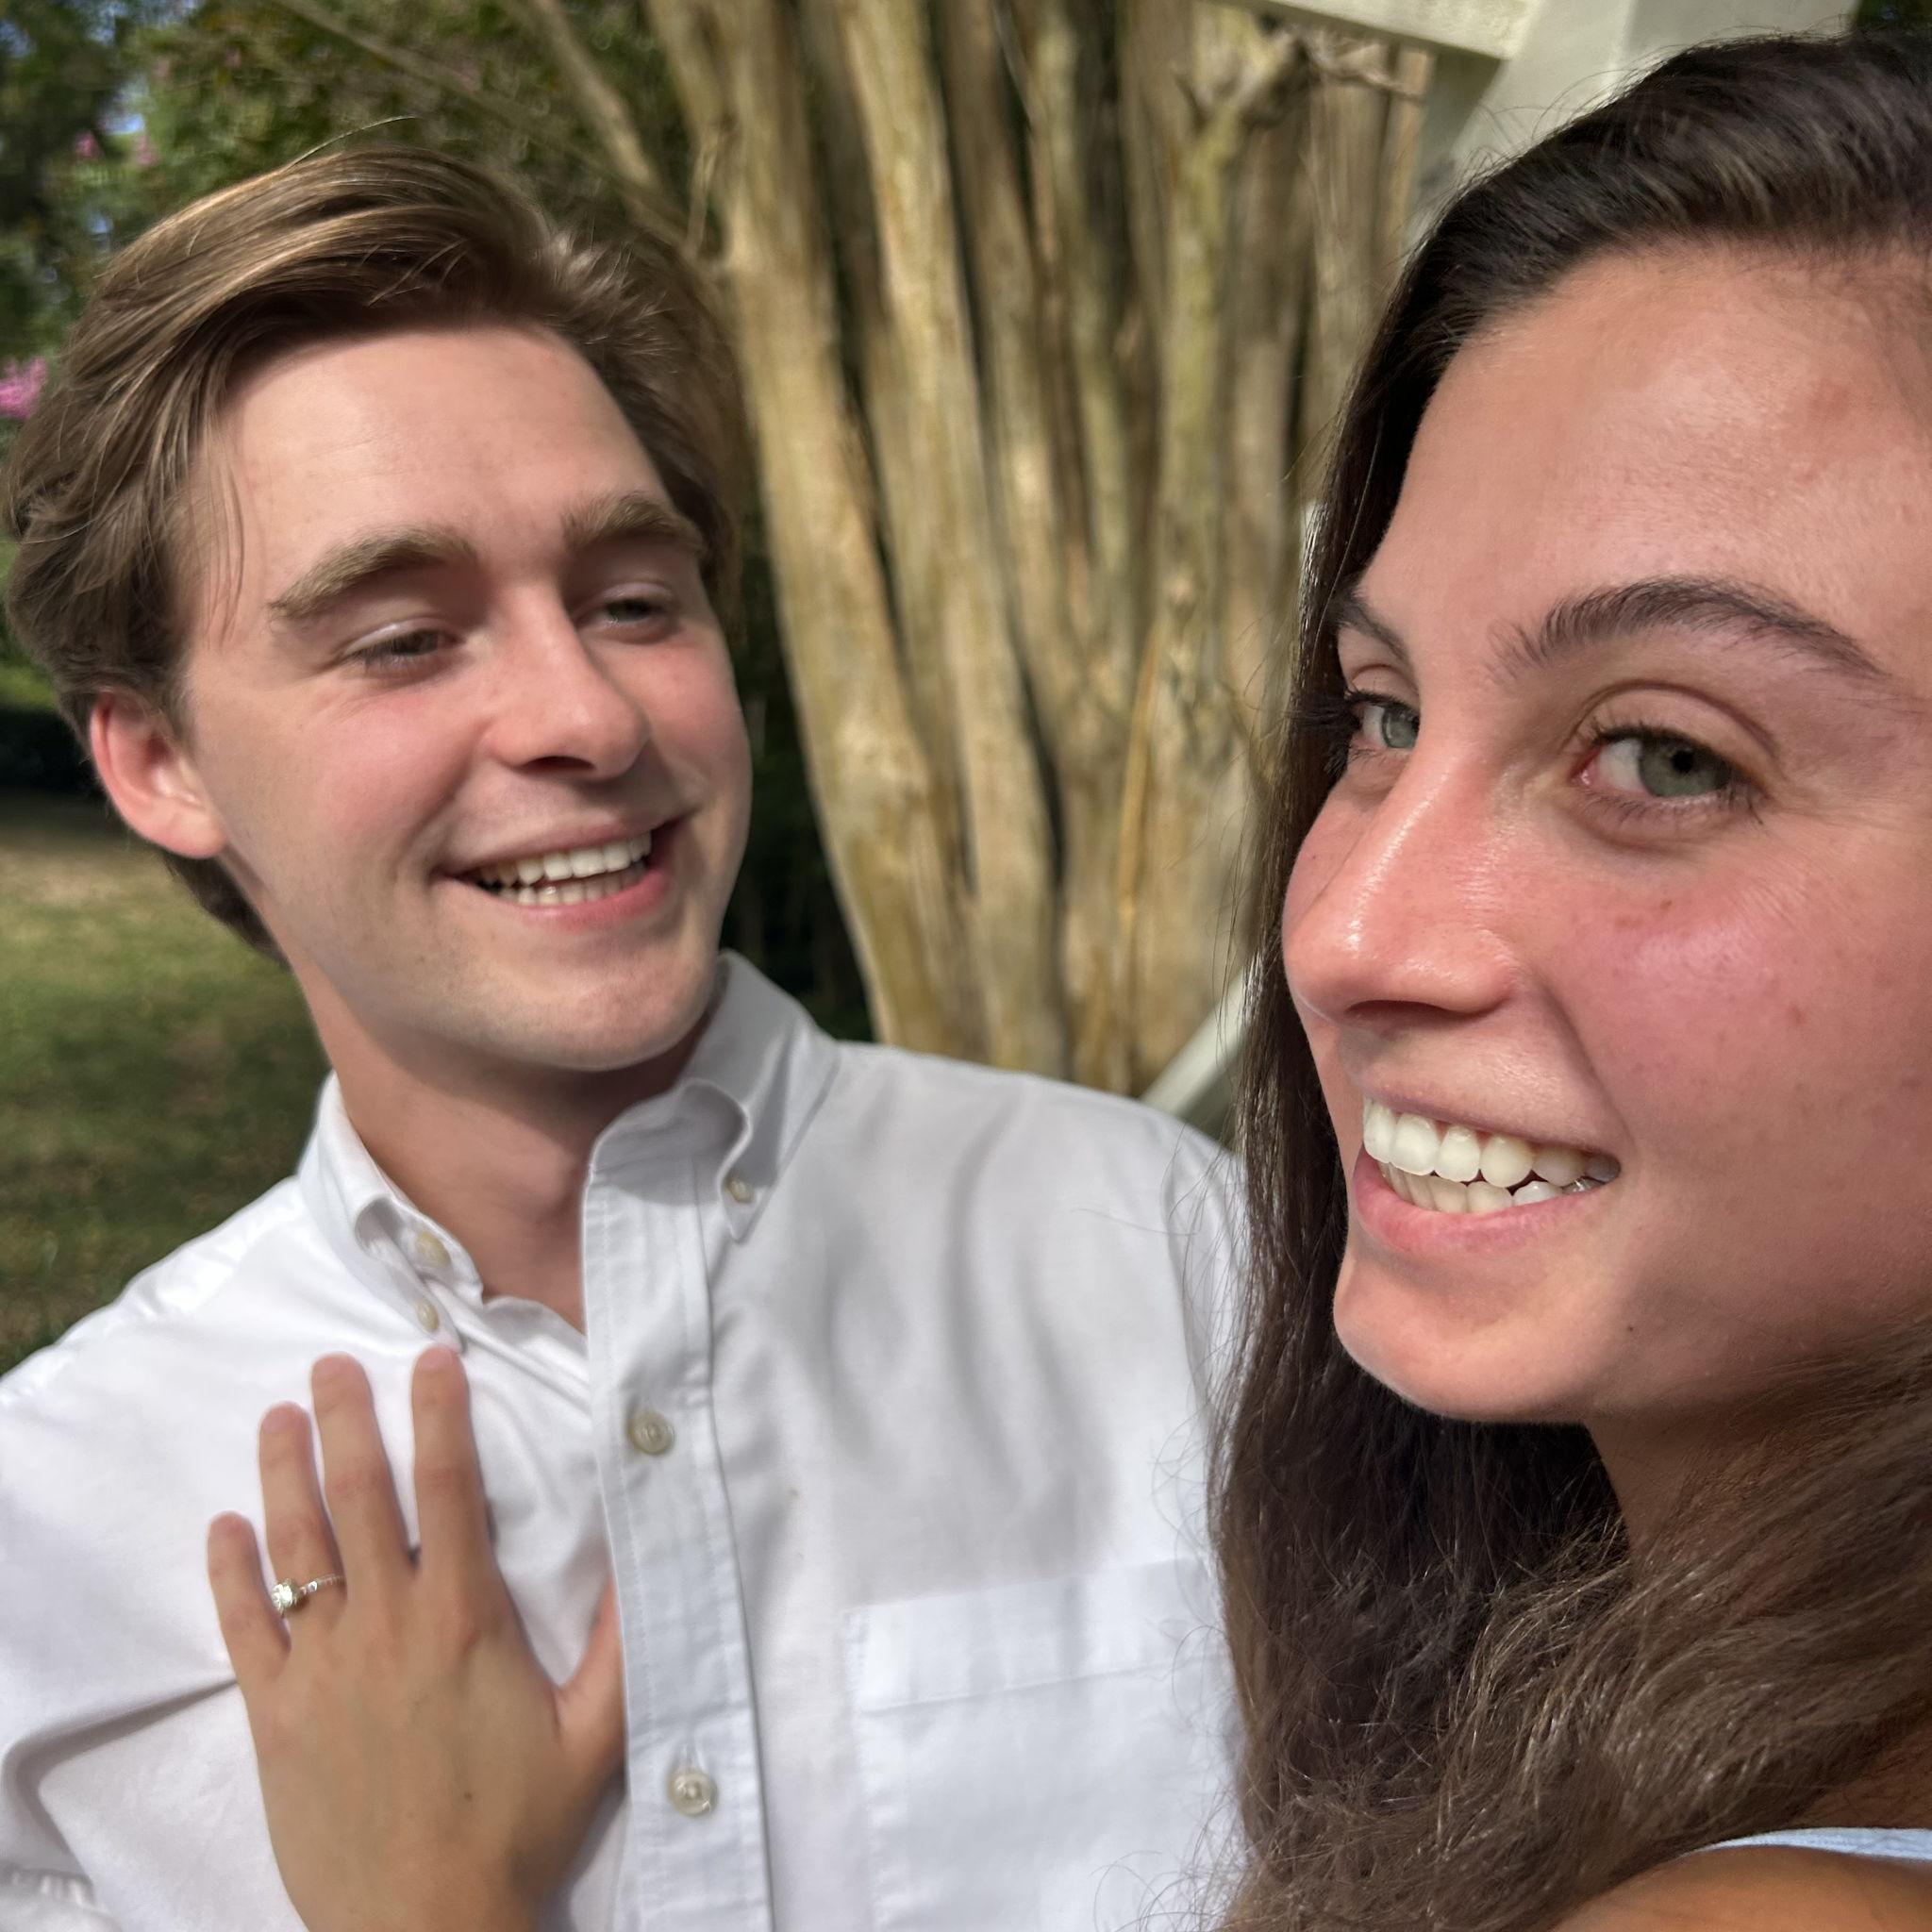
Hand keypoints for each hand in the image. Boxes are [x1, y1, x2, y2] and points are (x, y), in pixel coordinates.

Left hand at [208, 1350, 623, 1931]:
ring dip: (282, 1472)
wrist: (428, 1924)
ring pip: (296, 1546)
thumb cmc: (518, 1827)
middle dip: (345, 1419)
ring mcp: (324, 1668)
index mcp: (463, 1617)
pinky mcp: (277, 1715)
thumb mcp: (597, 1733)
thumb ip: (623, 1640)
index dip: (439, 1414)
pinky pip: (245, 1627)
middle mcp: (387, 1625)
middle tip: (330, 1362)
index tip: (430, 1355)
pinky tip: (225, 1526)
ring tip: (276, 1416)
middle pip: (358, 1497)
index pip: (450, 1488)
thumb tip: (646, 1552)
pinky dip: (230, 1571)